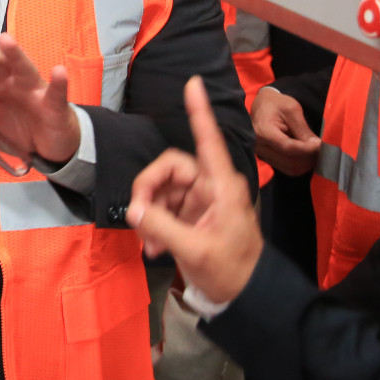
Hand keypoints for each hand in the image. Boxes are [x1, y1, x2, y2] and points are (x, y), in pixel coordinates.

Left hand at [0, 35, 80, 164]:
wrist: (48, 146)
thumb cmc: (15, 127)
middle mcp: (11, 80)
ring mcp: (34, 90)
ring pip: (24, 66)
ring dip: (15, 53)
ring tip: (6, 40)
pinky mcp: (55, 105)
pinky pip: (56, 92)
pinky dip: (59, 82)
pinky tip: (58, 71)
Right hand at [126, 78, 262, 304]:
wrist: (245, 296)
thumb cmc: (232, 270)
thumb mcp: (195, 250)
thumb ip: (162, 227)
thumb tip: (134, 209)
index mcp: (221, 186)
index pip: (208, 141)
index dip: (200, 112)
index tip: (194, 84)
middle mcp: (210, 186)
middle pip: (168, 168)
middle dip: (148, 191)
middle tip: (138, 218)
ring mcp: (199, 200)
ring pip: (160, 190)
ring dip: (150, 215)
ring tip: (151, 245)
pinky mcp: (189, 215)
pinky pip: (162, 208)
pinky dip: (154, 226)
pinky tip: (154, 247)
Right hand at [251, 87, 319, 177]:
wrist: (262, 105)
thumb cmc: (276, 104)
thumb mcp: (292, 110)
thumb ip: (302, 129)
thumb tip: (316, 146)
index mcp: (263, 132)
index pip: (288, 147)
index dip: (307, 149)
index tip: (323, 146)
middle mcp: (259, 146)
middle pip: (290, 161)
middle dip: (310, 158)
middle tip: (325, 150)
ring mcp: (262, 154)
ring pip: (290, 168)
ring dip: (307, 164)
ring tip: (318, 153)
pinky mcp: (268, 159)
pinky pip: (287, 169)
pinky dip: (301, 165)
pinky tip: (309, 156)